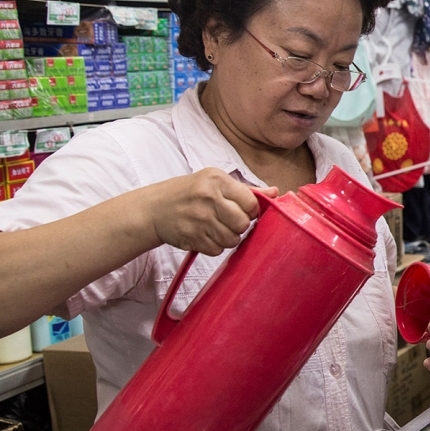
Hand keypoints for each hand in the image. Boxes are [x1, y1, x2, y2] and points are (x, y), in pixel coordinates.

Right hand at [145, 168, 275, 255]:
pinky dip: (214, 246)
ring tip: (215, 227)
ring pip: (232, 240)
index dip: (250, 210)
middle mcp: (208, 198)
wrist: (154, 209)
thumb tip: (276, 192)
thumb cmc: (189, 193)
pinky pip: (217, 250)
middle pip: (243, 223)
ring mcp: (199, 219)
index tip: (242, 210)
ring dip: (228, 237)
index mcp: (216, 180)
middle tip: (228, 220)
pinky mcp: (192, 237)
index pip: (250, 202)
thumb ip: (245, 190)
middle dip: (239, 226)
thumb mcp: (214, 182)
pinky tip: (204, 235)